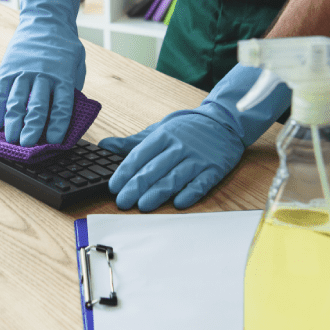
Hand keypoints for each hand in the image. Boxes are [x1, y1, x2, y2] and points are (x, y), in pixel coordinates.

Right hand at [0, 0, 85, 146]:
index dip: (57, 126)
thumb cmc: (64, 48)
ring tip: (10, 139)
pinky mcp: (8, 69)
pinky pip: (1, 92)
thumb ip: (72, 88)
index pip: (61, 106)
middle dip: (31, 128)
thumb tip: (66, 116)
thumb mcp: (77, 65)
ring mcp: (23, 72)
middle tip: (27, 145)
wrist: (45, 21)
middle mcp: (43, 75)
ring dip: (13, 122)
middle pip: (37, 106)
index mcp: (63, 77)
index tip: (53, 142)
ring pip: (17, 101)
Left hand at [99, 65, 290, 211]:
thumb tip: (104, 146)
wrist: (224, 123)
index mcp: (163, 136)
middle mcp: (179, 147)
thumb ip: (132, 142)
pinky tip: (179, 203)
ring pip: (175, 177)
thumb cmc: (186, 129)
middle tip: (122, 202)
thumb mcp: (158, 130)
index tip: (113, 186)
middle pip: (154, 169)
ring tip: (143, 206)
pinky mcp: (214, 169)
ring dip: (158, 193)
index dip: (125, 172)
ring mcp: (197, 158)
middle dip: (136, 186)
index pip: (140, 155)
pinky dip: (190, 193)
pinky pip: (201, 183)